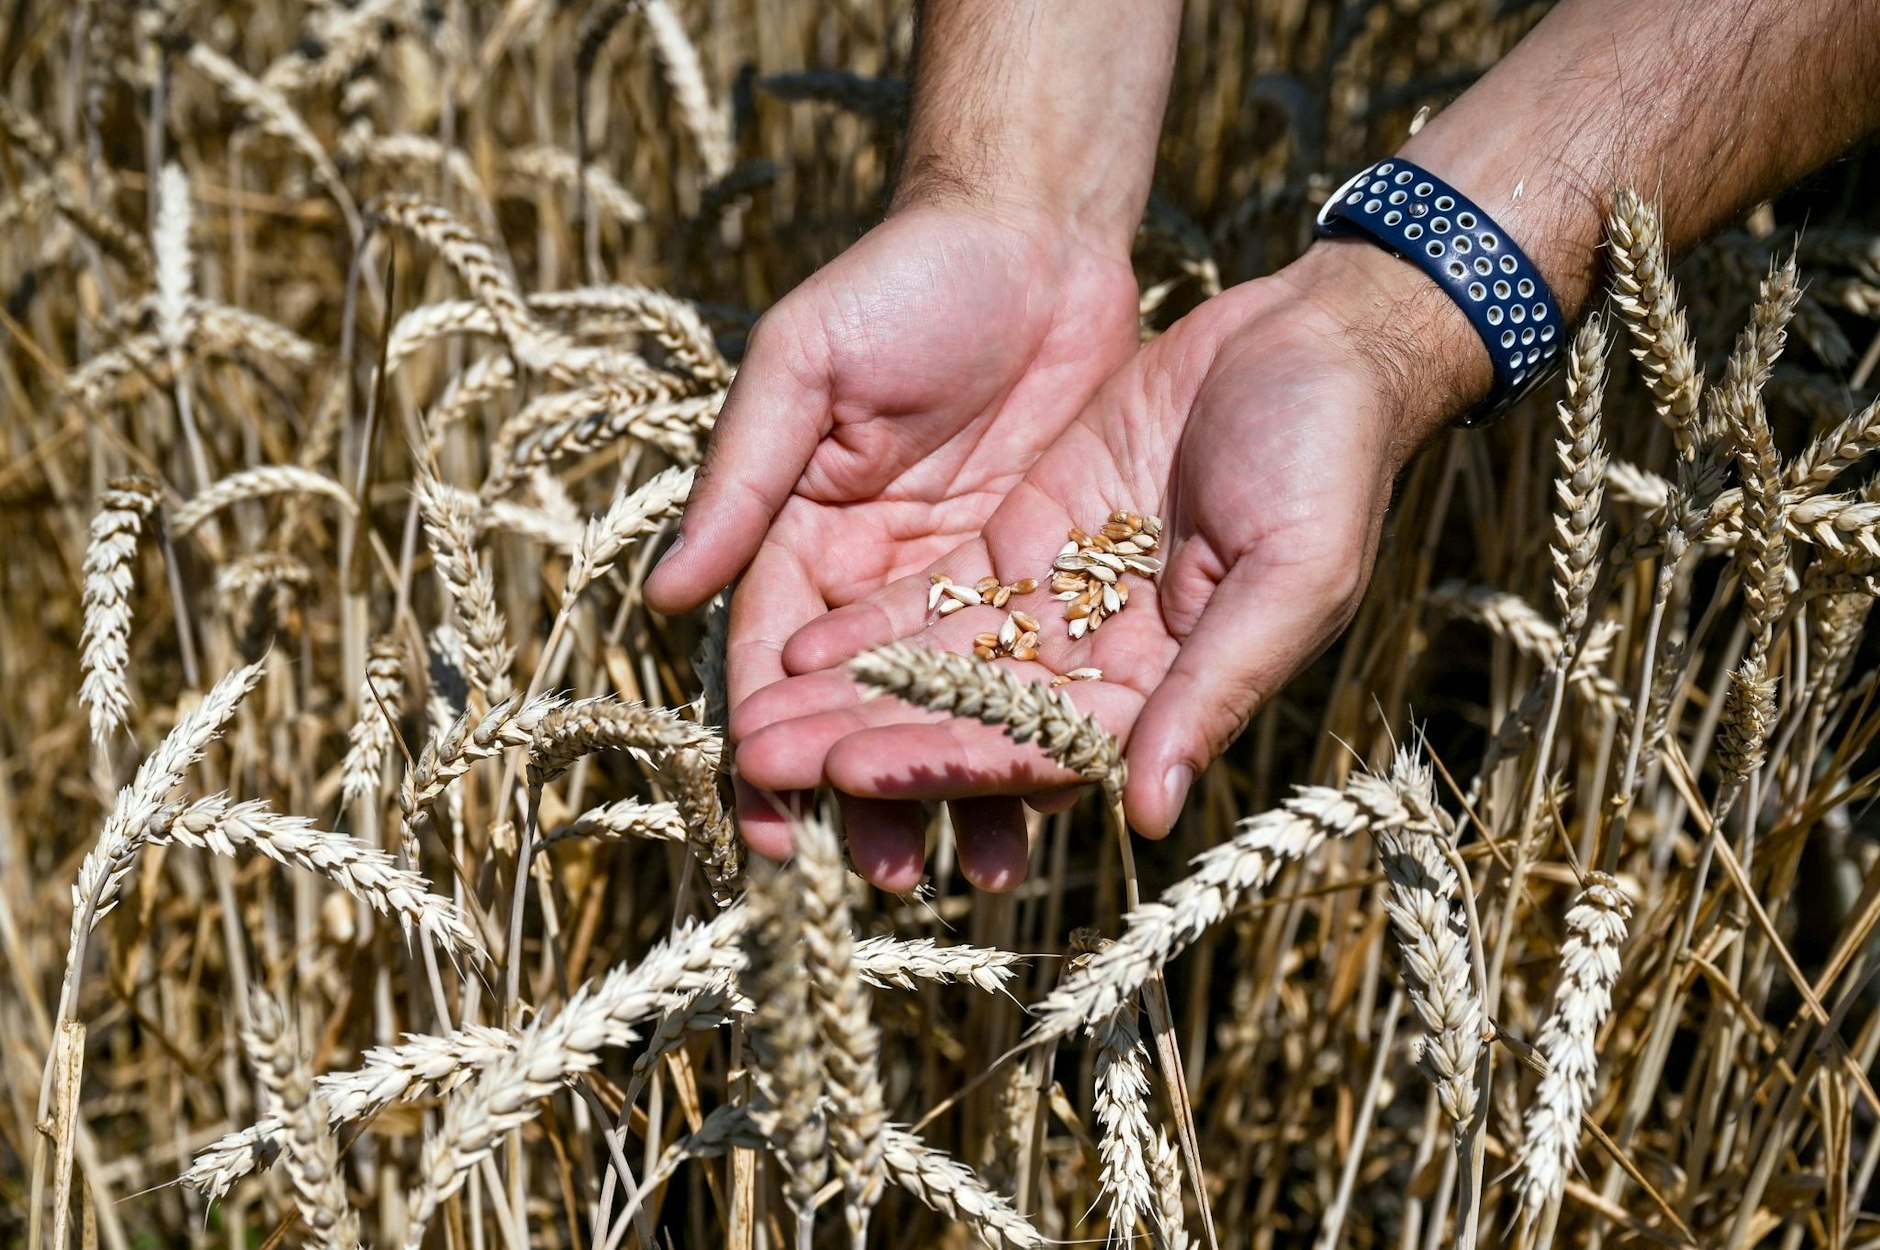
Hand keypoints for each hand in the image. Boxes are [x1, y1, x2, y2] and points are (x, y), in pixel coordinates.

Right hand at [643, 202, 1140, 882]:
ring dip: (958, 787)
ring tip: (981, 869)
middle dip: (869, 792)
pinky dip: (1036, 733)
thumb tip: (662, 600)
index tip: (769, 823)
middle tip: (883, 878)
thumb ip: (743, 481)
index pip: (774, 659)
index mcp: (800, 535)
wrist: (1032, 233)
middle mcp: (873, 576)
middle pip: (864, 707)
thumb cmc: (900, 283)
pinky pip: (1031, 672)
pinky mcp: (1038, 574)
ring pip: (951, 707)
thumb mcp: (803, 369)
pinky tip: (1054, 797)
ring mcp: (959, 582)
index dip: (770, 740)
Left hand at [729, 241, 1484, 887]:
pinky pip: (941, 594)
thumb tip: (1143, 814)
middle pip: (968, 720)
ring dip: (850, 696)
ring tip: (753, 723)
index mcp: (1167, 690)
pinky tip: (797, 645)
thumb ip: (1213, 689)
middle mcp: (1104, 662)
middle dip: (866, 743)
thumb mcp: (1290, 573)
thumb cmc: (1329, 457)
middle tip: (762, 765)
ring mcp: (1062, 599)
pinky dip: (874, 624)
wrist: (1318, 339)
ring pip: (939, 664)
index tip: (848, 775)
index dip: (942, 762)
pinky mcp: (1031, 533)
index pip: (1037, 747)